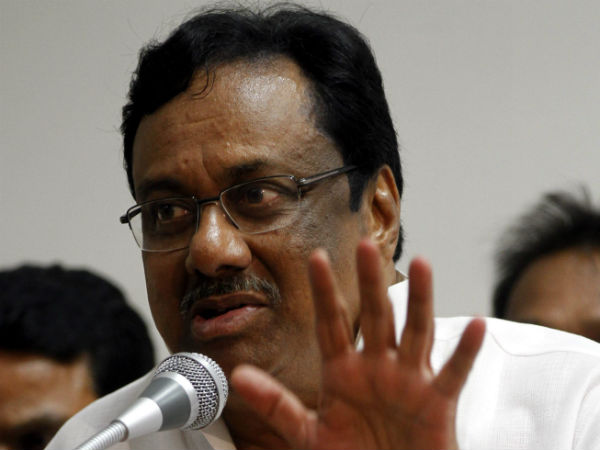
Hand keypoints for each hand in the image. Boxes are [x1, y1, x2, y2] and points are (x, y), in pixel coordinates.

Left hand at [231, 238, 485, 448]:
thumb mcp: (307, 432)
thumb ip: (275, 404)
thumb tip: (238, 377)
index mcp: (343, 373)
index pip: (332, 323)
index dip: (325, 291)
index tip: (317, 258)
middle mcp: (376, 369)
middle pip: (374, 316)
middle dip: (369, 282)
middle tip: (365, 244)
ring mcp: (408, 382)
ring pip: (415, 332)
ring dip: (420, 300)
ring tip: (423, 265)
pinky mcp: (436, 404)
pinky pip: (453, 373)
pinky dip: (465, 351)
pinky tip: (475, 324)